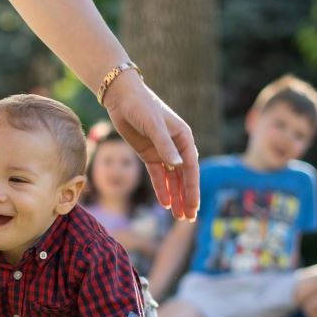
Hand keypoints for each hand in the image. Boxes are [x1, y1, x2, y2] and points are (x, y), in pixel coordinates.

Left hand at [102, 73, 199, 220]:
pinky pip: (158, 176)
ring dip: (176, 197)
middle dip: (187, 198)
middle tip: (189, 218)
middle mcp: (176, 147)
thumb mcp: (153, 125)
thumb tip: (177, 166)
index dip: (192, 189)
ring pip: (172, 179)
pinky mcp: (149, 154)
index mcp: (183, 138)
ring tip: (179, 216)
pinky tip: (165, 204)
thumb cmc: (141, 106)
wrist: (122, 98)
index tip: (193, 206)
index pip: (190, 168)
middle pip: (184, 177)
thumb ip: (165, 146)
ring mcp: (162, 152)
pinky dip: (162, 189)